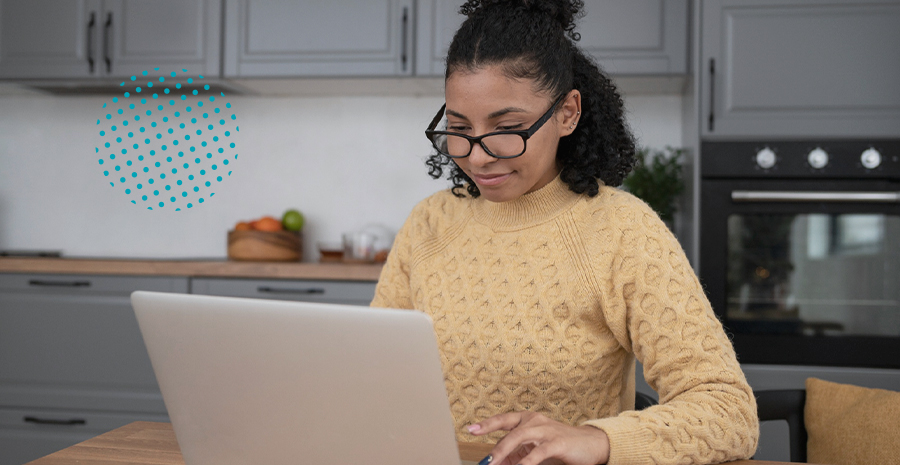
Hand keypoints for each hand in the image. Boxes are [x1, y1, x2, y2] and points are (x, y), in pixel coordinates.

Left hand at [467, 411, 609, 464]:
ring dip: (504, 452)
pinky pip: (538, 452)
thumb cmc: (560, 445)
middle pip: (508, 430)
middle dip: (494, 447)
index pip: (503, 420)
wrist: (591, 444)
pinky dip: (527, 462)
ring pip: (519, 437)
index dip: (486, 424)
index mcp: (527, 419)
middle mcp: (535, 420)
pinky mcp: (557, 442)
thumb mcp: (534, 448)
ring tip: (493, 464)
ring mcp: (546, 430)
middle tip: (483, 462)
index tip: (470, 429)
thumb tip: (497, 462)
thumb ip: (517, 454)